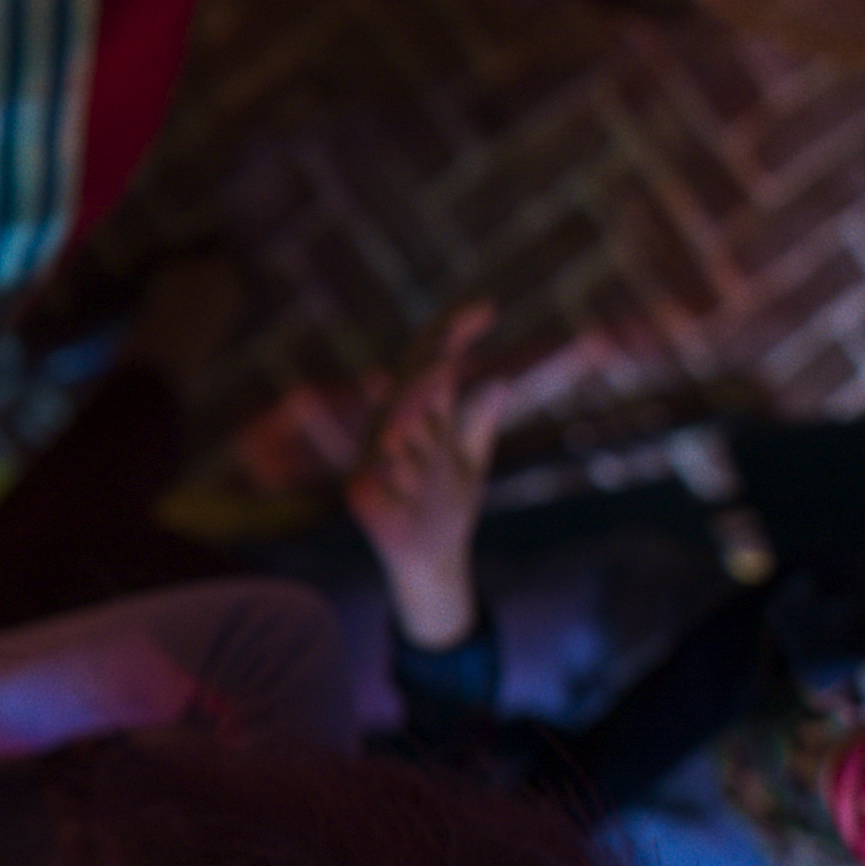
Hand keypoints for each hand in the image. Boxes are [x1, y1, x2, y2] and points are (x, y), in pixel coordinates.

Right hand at [343, 303, 503, 649]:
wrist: (432, 557)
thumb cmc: (446, 502)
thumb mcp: (469, 456)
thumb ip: (478, 420)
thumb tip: (499, 381)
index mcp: (419, 415)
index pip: (431, 362)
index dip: (452, 332)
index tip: (487, 308)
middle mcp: (393, 432)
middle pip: (410, 385)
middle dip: (431, 358)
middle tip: (457, 340)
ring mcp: (376, 465)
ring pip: (392, 426)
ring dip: (413, 399)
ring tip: (440, 371)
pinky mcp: (364, 501)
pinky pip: (373, 480)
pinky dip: (386, 468)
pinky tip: (399, 453)